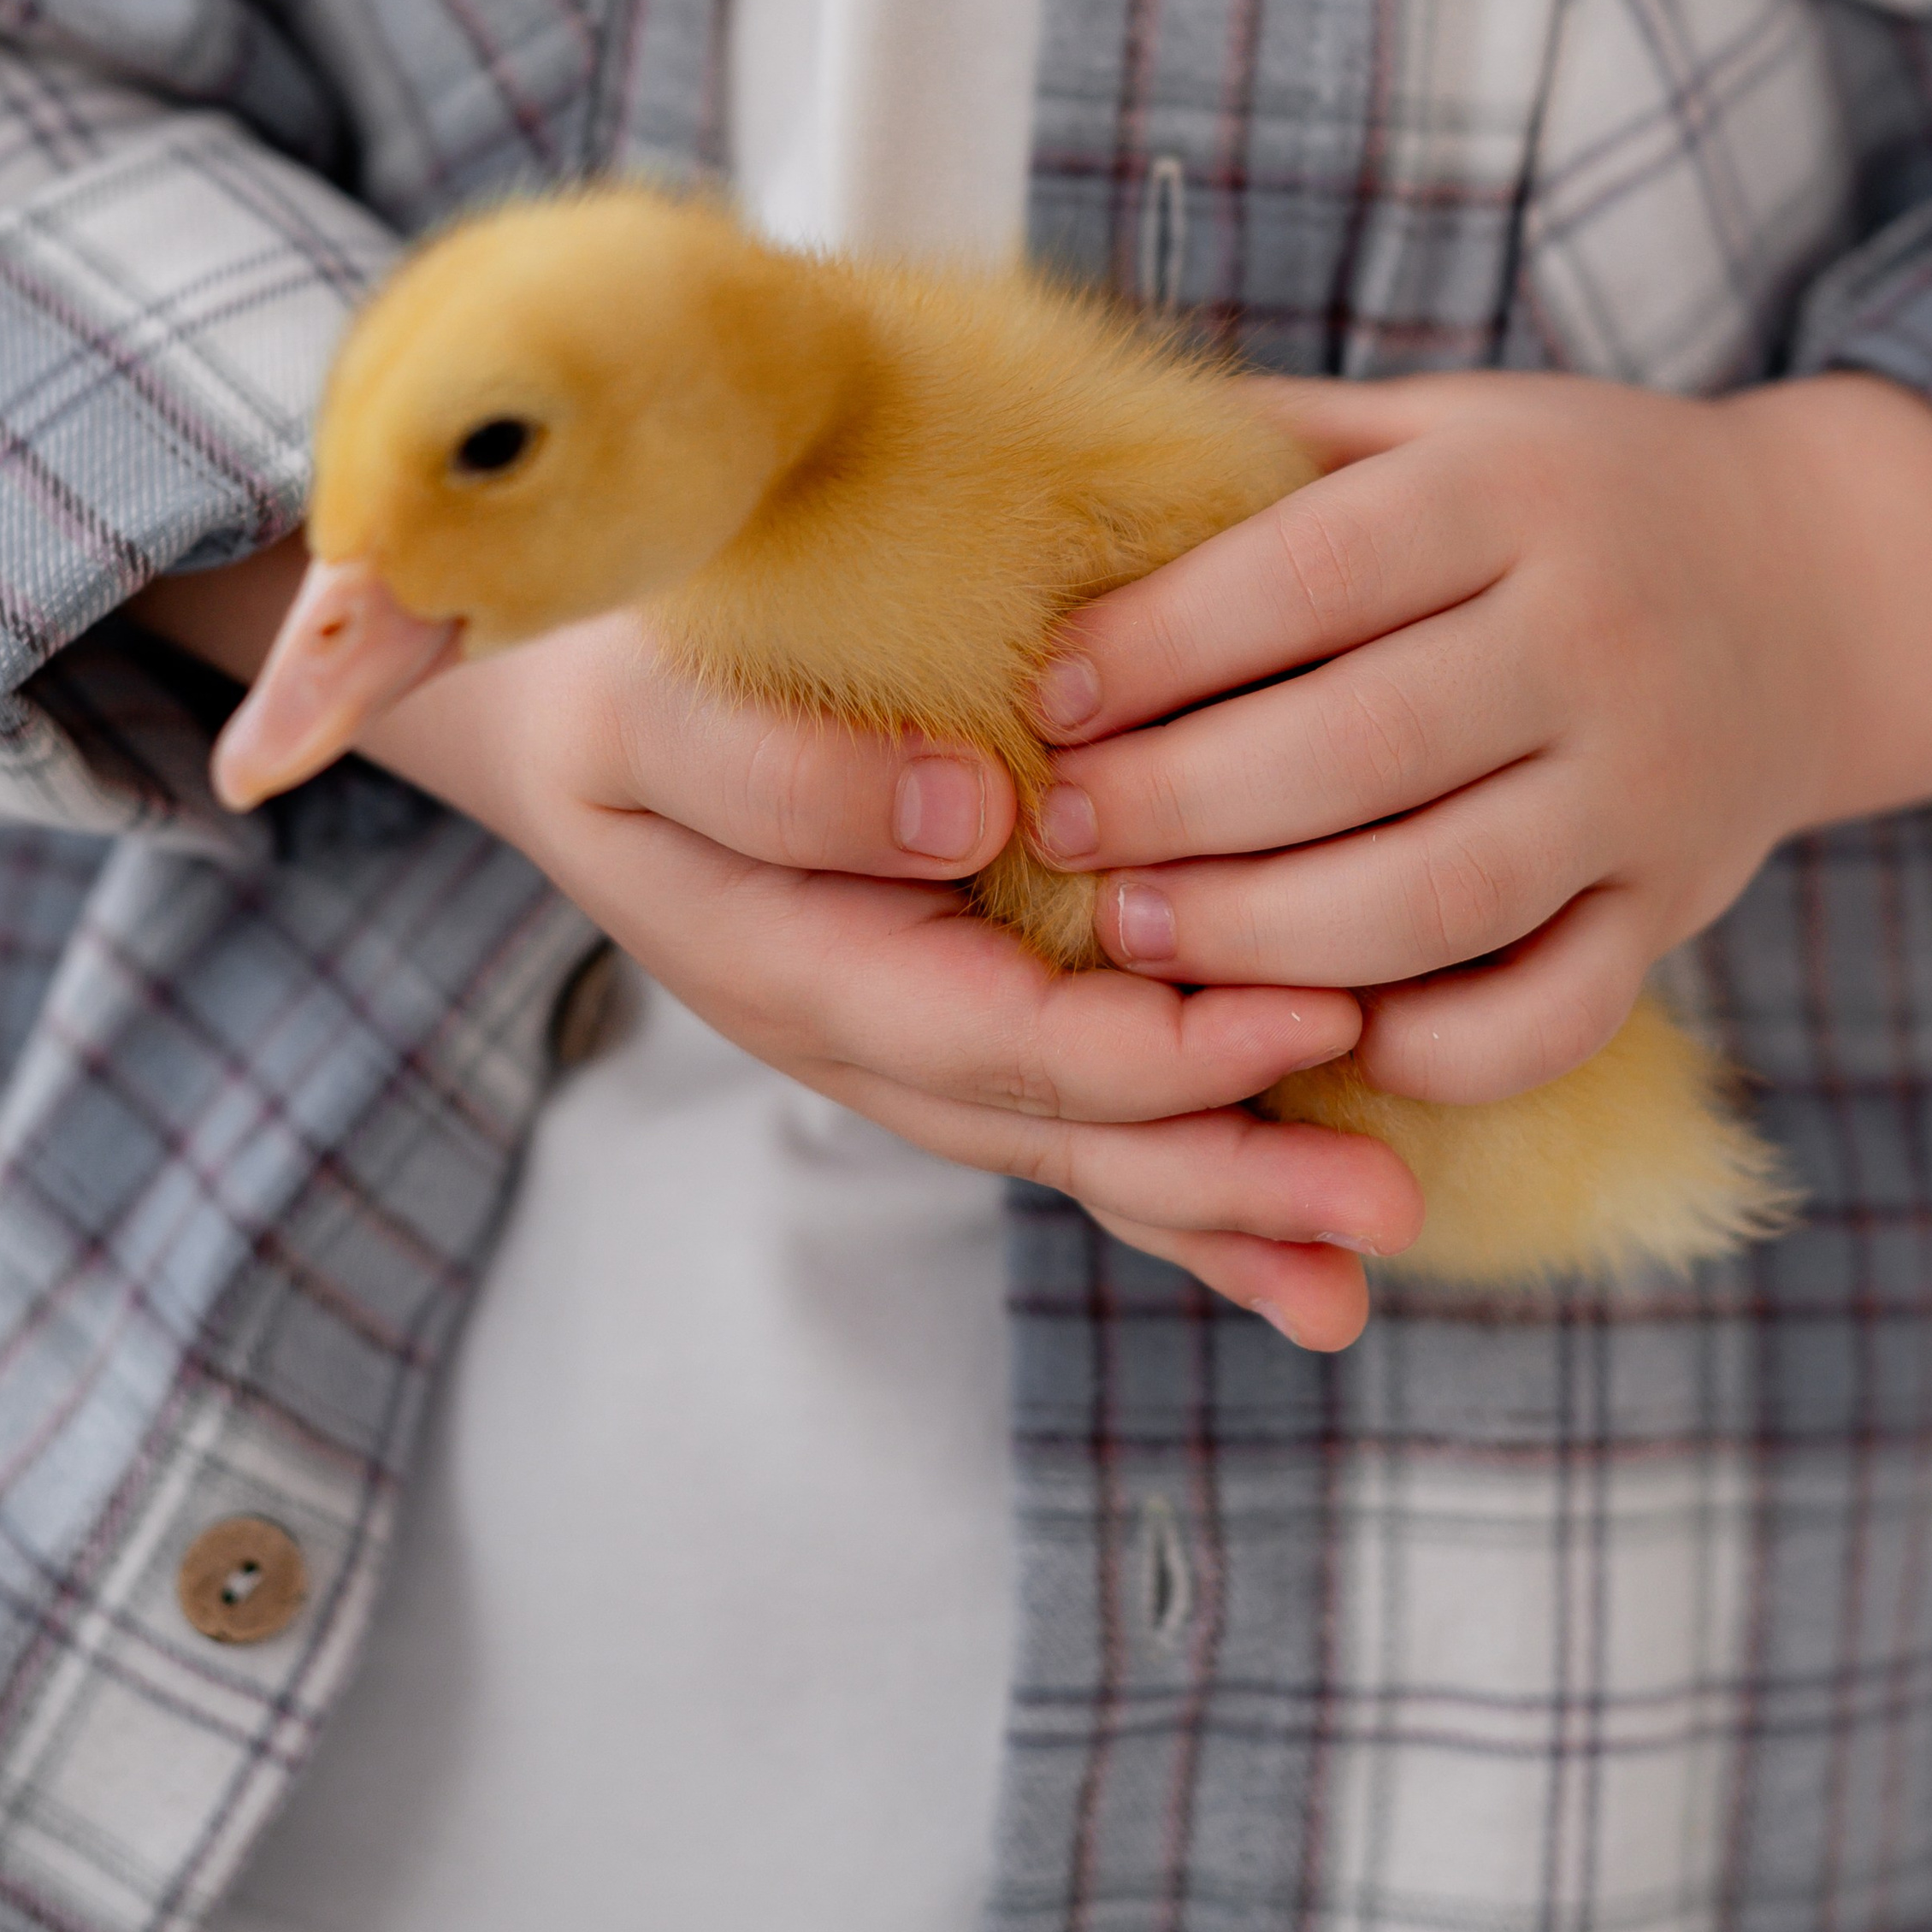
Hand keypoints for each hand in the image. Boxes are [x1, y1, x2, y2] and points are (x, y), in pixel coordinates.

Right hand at [127, 545, 1420, 1346]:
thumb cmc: (604, 679)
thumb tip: (967, 819)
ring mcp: (909, 1034)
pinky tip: (1290, 1249)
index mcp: (804, 968)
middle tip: (1387, 1202)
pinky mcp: (949, 1005)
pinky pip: (1072, 1109)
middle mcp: (870, 1033)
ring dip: (1227, 1203)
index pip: (1013, 1041)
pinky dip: (1180, 1178)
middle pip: (1069, 1131)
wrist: (544, 701)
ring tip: (1366, 1251)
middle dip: (1234, 1172)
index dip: (1168, 1052)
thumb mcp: (648, 709)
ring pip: (1082, 1143)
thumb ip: (785, 775)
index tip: (1317, 1019)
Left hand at [1026, 368, 1931, 1103]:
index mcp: (1518, 491)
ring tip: (1136, 937)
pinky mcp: (1678, 907)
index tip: (1050, 696)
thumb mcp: (1442, 422)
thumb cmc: (1567, 496)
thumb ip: (1276, 445)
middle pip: (1361, 747)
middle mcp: (1598, 637)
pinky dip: (1429, 1049)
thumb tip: (1053, 465)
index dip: (1162, 644)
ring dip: (1266, 937)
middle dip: (1180, 805)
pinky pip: (1551, 1014)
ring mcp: (1649, 788)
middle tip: (1063, 833)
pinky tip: (1315, 1032)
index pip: (1311, 574)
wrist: (1824, 583)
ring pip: (1441, 897)